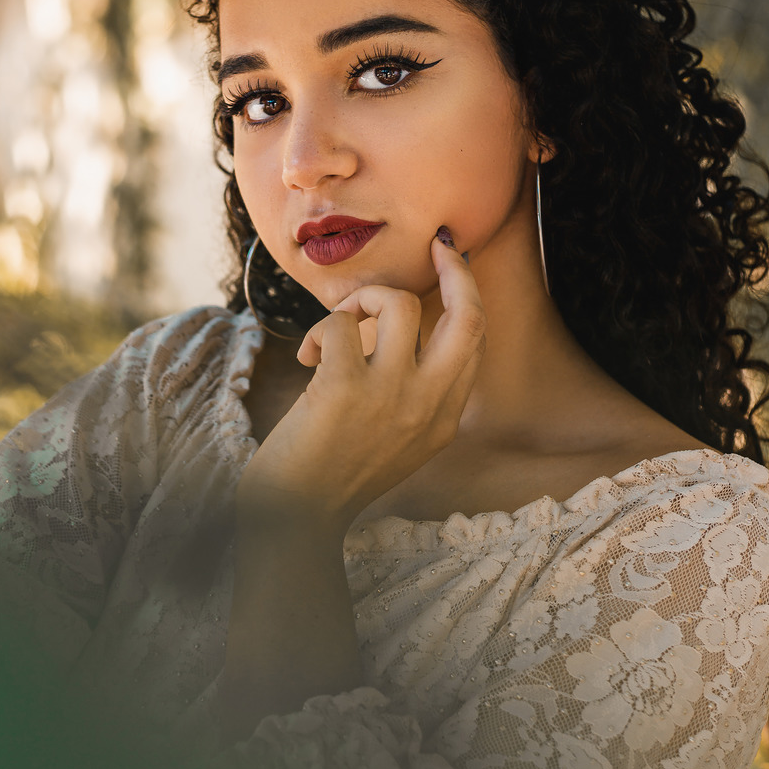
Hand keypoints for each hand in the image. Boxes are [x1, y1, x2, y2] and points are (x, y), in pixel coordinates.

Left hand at [235, 235, 484, 534]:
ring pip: (397, 304)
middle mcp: (428, 405)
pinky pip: (341, 324)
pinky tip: (306, 358)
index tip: (452, 260)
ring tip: (333, 333)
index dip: (466, 292)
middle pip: (467, 315)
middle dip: (455, 270)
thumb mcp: (394, 440)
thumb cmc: (331, 476)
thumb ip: (413, 394)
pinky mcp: (345, 389)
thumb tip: (405, 329)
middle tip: (434, 247)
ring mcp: (390, 396)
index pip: (475, 339)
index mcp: (444, 417)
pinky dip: (319, 330)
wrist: (293, 520)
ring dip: (358, 301)